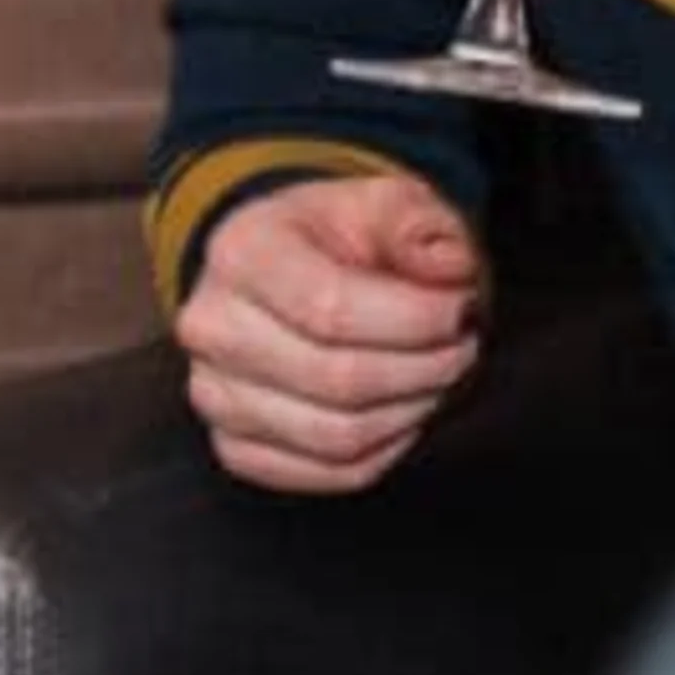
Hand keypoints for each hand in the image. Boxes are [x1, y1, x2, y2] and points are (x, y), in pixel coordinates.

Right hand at [172, 165, 485, 495]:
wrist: (284, 269)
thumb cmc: (335, 237)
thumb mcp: (380, 201)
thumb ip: (418, 225)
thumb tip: (450, 269)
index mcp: (241, 251)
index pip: (330, 308)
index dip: (412, 320)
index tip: (462, 310)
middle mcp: (212, 326)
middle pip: (335, 380)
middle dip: (422, 369)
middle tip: (462, 346)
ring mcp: (214, 394)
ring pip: (335, 437)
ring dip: (409, 413)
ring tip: (438, 376)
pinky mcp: (234, 446)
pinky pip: (326, 473)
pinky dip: (383, 451)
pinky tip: (405, 410)